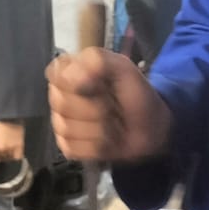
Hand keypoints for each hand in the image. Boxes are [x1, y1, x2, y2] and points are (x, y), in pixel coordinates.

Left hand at [0, 120, 24, 160]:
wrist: (10, 118)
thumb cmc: (0, 125)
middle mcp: (1, 149)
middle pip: (2, 158)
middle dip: (4, 155)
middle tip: (7, 152)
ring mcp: (10, 149)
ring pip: (10, 158)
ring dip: (11, 156)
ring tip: (12, 151)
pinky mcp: (19, 147)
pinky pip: (18, 157)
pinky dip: (17, 157)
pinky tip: (17, 154)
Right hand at [47, 48, 171, 160]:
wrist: (151, 127)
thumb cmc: (135, 94)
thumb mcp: (123, 68)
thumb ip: (97, 61)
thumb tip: (70, 76)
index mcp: (69, 71)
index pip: (57, 75)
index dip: (80, 82)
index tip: (101, 84)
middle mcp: (60, 96)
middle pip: (63, 104)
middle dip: (97, 107)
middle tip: (113, 105)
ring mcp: (62, 122)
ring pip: (68, 129)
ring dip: (100, 128)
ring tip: (113, 122)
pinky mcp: (68, 146)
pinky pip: (74, 148)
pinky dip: (97, 146)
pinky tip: (107, 140)